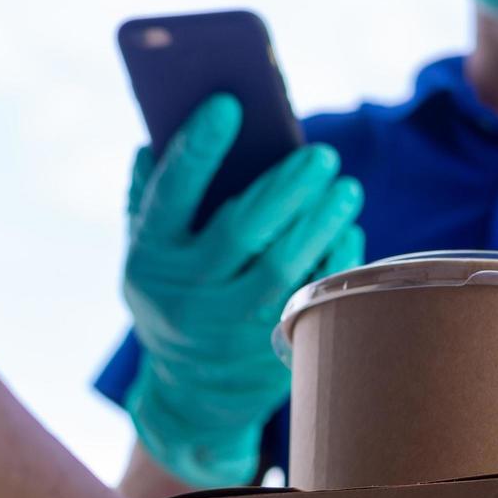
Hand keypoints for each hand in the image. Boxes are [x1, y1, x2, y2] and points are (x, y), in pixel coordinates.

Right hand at [123, 94, 364, 486]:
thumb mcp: (148, 253)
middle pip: (242, 231)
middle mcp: (186, 297)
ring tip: (346, 188)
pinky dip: (335, 260)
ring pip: (284, 267)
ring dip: (322, 221)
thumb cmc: (174, 295)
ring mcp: (229, 330)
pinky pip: (310, 297)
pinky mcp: (267, 351)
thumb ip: (150, 196)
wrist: (189, 394)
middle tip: (323, 155)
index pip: (170, 195)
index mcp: (151, 259)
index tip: (229, 103)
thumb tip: (155, 137)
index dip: (198, 147)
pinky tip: (349, 231)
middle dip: (287, 185)